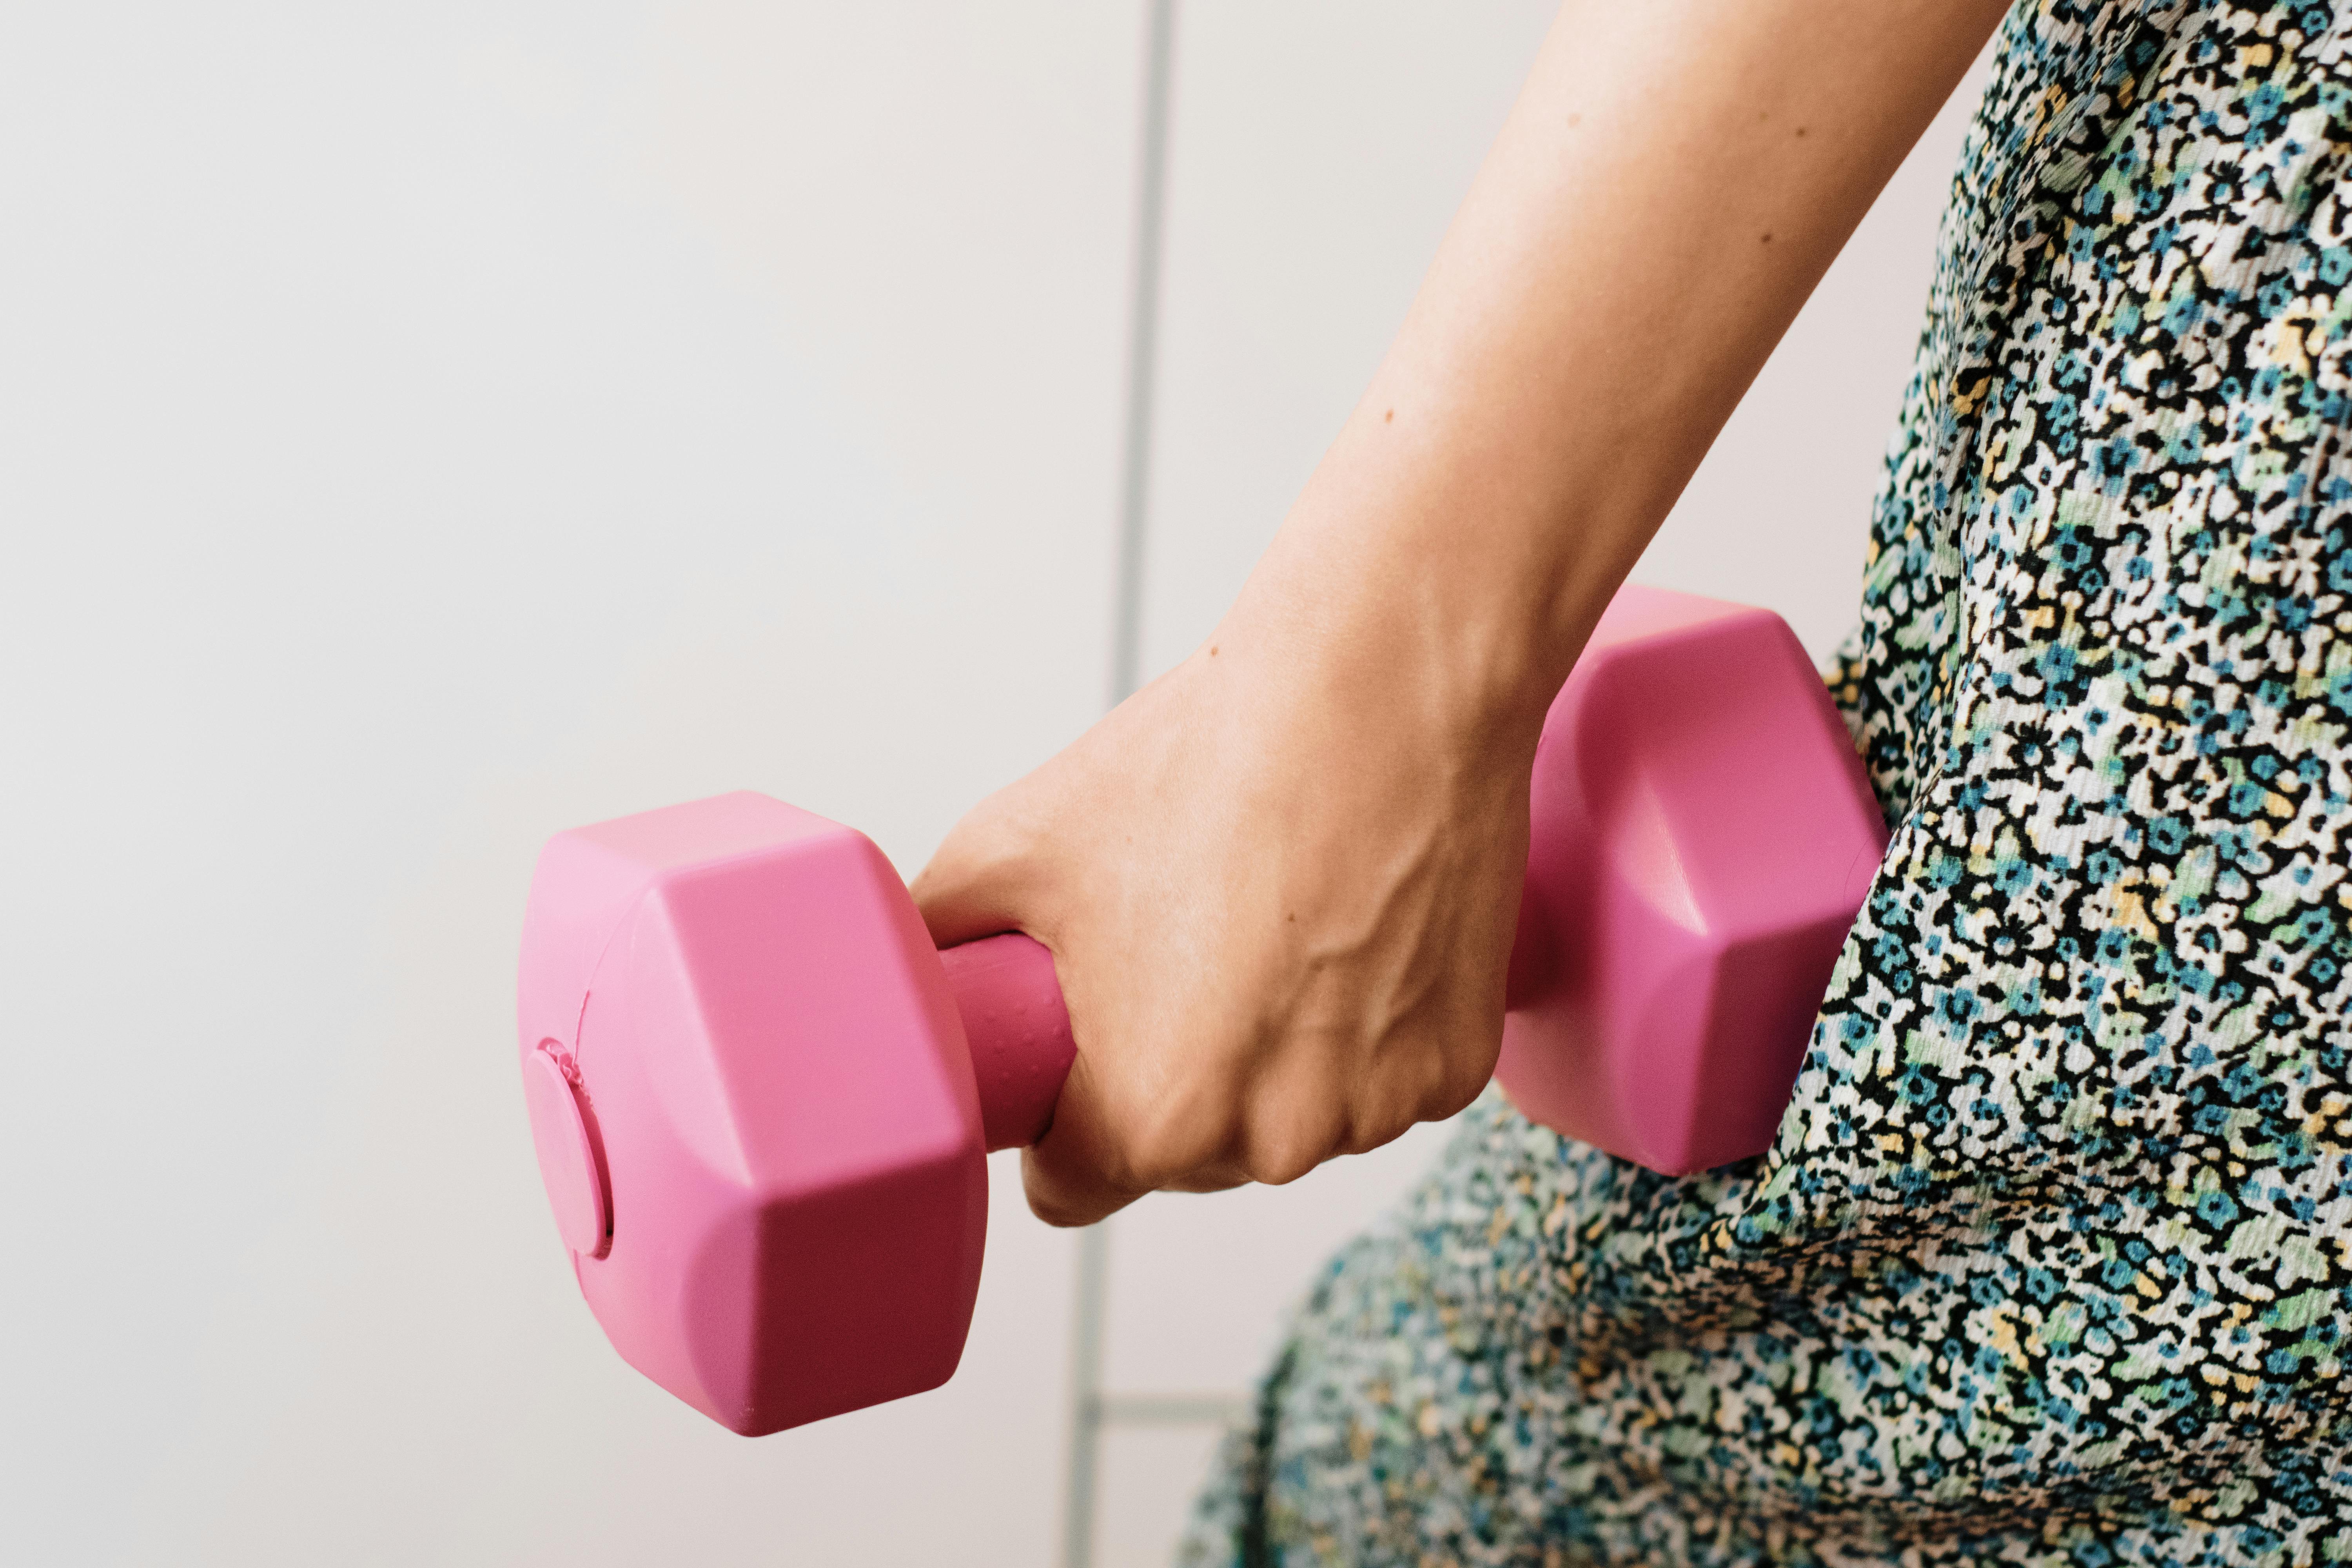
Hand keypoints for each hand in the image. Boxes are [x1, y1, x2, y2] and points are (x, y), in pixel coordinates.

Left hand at [912, 565, 1540, 1226]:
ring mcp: (1377, 1111)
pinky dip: (1358, 1031)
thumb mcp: (1013, 847)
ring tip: (1271, 925)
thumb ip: (934, 941)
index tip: (1081, 1035)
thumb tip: (879, 981)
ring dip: (1270, 1058)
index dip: (1061, 1111)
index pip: (1071, 1186)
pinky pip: (1374, 1080)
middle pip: (1183, 1154)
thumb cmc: (1197, 762)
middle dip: (1168, 1077)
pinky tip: (1347, 932)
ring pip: (1285, 1120)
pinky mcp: (1456, 1072)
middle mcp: (1274, 1143)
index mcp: (1152, 1120)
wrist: (1376, 688)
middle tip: (1180, 948)